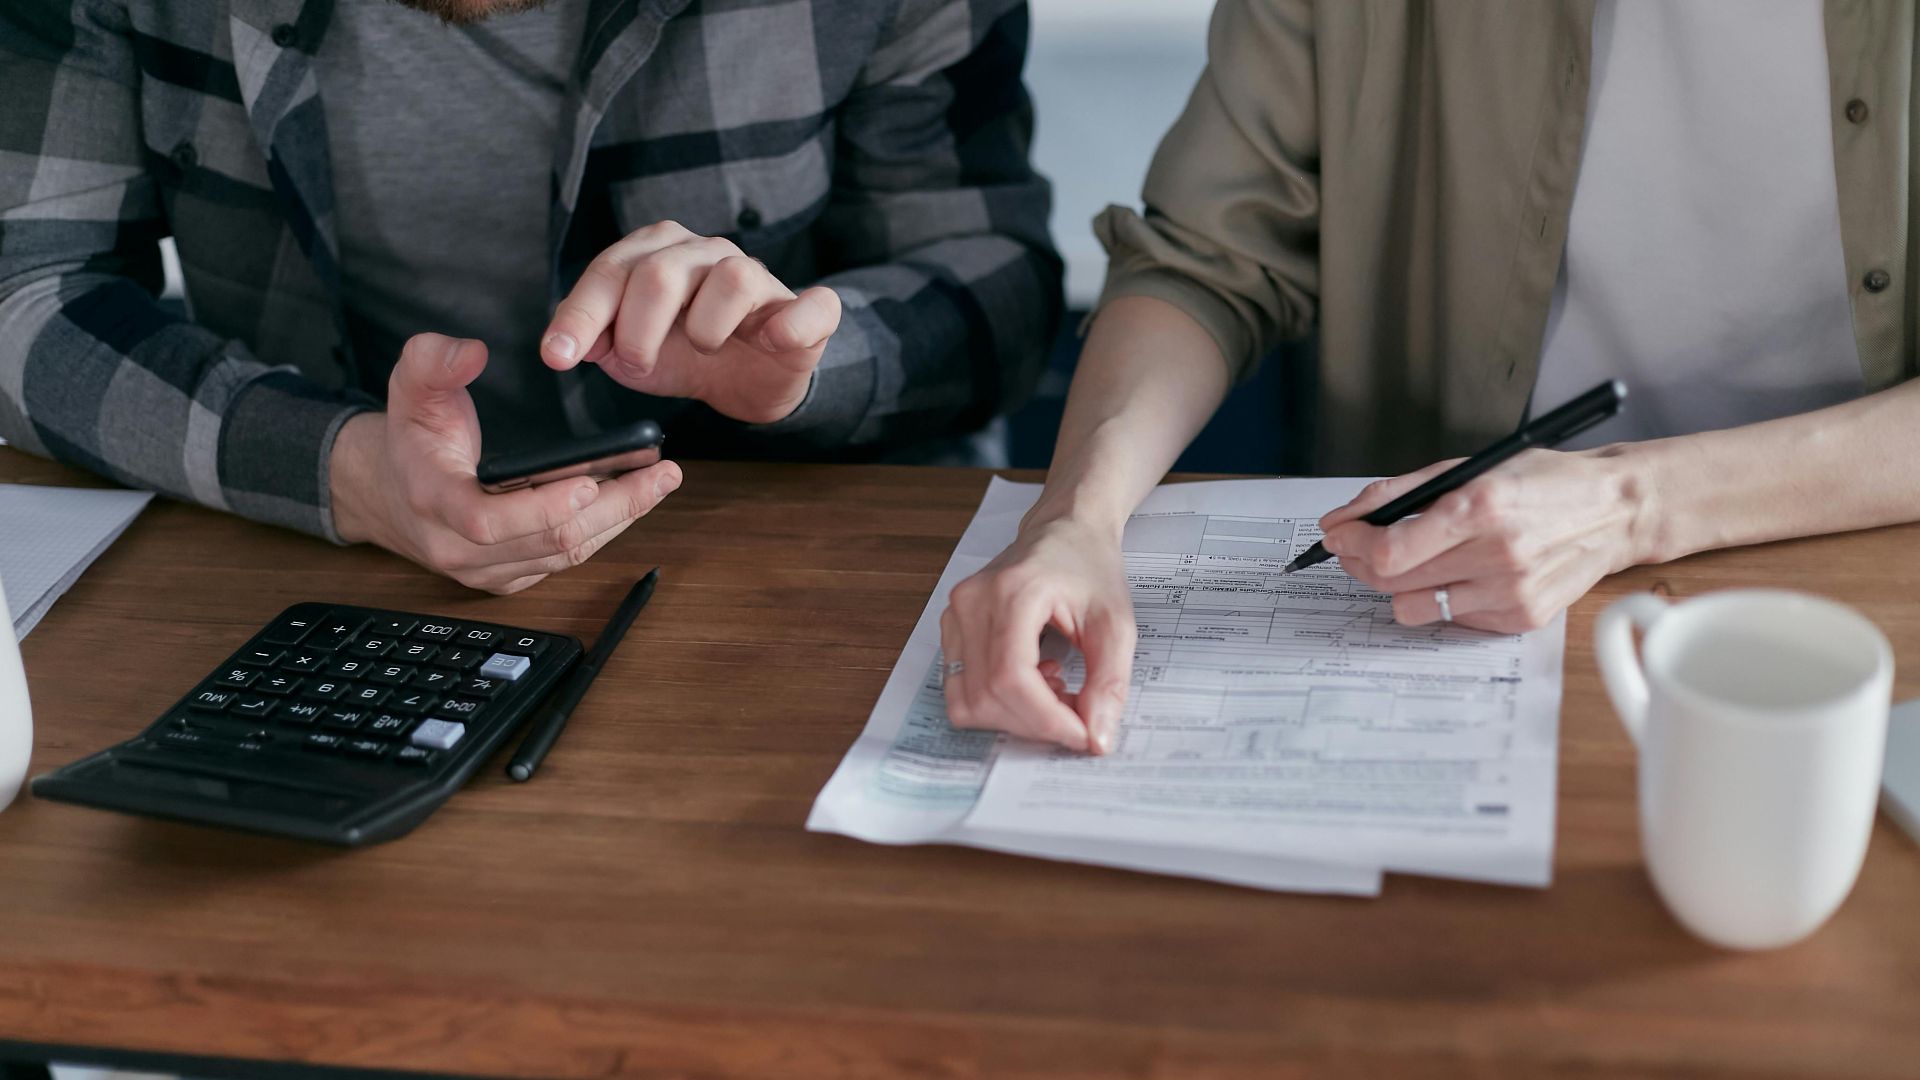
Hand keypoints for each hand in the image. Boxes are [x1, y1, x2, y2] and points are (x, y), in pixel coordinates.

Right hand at [330, 333, 681, 593]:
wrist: (391, 492)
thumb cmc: (411, 438)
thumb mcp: (409, 387)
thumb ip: (432, 361)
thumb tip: (471, 352)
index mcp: (435, 503)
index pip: (488, 522)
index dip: (541, 508)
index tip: (590, 482)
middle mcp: (459, 548)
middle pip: (548, 543)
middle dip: (612, 509)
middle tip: (659, 474)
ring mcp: (488, 570)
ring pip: (565, 556)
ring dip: (619, 520)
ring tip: (660, 482)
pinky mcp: (510, 577)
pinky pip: (565, 562)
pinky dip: (604, 531)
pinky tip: (633, 499)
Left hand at [539, 221, 841, 423]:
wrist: (748, 380)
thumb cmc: (686, 354)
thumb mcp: (630, 352)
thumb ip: (597, 340)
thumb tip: (572, 344)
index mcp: (659, 252)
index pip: (611, 271)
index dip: (581, 315)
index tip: (558, 356)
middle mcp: (707, 252)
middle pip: (661, 274)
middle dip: (637, 331)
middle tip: (639, 364)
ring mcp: (760, 277)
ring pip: (731, 279)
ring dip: (704, 329)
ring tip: (703, 349)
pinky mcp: (807, 311)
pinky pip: (810, 306)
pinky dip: (790, 325)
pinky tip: (770, 340)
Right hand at [939, 518, 1137, 753]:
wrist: (1064, 530)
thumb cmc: (1089, 566)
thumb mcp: (1116, 623)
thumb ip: (1109, 683)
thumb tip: (1097, 739)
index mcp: (1013, 591)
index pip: (1011, 678)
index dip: (1046, 719)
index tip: (1083, 735)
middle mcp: (972, 602)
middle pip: (986, 696)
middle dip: (1035, 723)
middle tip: (1076, 715)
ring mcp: (954, 615)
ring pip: (967, 701)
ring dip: (1014, 717)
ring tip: (1054, 691)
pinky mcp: (950, 629)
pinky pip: (961, 689)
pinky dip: (998, 703)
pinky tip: (1033, 681)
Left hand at [1317, 448, 1653, 632]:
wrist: (1613, 511)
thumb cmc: (1540, 482)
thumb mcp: (1468, 468)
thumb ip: (1399, 492)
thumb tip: (1343, 518)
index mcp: (1480, 507)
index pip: (1388, 550)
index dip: (1351, 545)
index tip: (1337, 535)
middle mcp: (1497, 554)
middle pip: (1392, 582)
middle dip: (1360, 563)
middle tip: (1357, 547)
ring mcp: (1511, 592)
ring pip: (1414, 608)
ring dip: (1399, 585)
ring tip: (1412, 561)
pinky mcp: (1521, 618)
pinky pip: (1451, 619)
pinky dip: (1442, 596)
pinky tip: (1461, 573)